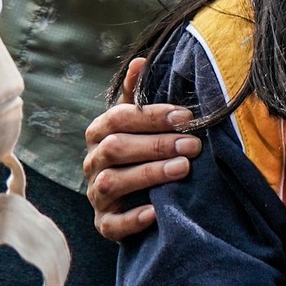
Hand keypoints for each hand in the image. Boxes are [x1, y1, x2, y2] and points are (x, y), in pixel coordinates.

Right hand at [82, 57, 200, 241]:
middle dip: (156, 145)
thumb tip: (141, 60)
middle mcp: (93, 163)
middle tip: (193, 144)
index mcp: (99, 133)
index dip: (150, 116)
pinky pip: (110, 224)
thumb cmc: (138, 147)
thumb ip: (135, 93)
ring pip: (112, 183)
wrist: (132, 193)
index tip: (184, 116)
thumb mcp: (137, 120)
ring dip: (149, 174)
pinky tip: (156, 210)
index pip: (118, 118)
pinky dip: (132, 219)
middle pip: (115, 149)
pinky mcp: (103, 223)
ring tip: (183, 168)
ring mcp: (95, 194)